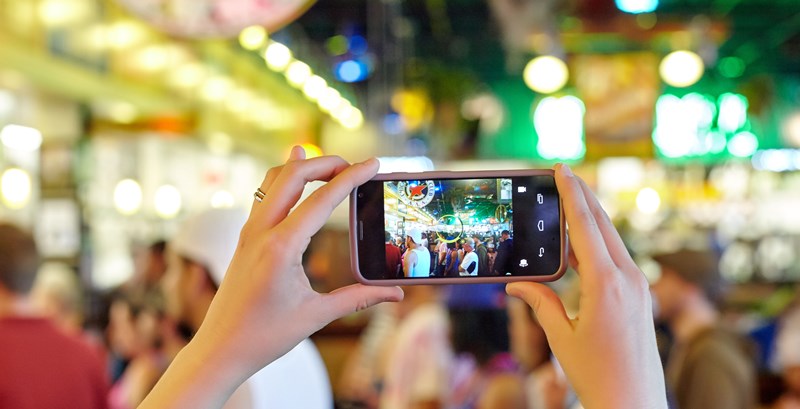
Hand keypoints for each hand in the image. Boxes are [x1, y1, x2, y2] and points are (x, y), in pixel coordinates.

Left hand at [141, 148, 403, 407]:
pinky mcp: (245, 238)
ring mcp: (248, 232)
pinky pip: (264, 195)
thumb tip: (396, 293)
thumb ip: (359, 298)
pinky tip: (294, 175)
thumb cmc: (265, 336)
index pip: (322, 200)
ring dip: (303, 167)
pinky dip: (284, 179)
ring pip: (273, 179)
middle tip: (354, 165)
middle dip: (326, 163)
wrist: (220, 349)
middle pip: (293, 175)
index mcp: (281, 248)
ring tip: (330, 165)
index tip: (373, 163)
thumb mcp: (316, 316)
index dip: (351, 178)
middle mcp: (261, 232)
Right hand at [506, 164, 666, 408]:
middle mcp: (629, 279)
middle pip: (603, 225)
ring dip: (592, 218)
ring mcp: (640, 287)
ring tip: (571, 201)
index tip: (562, 168)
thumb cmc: (597, 375)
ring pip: (613, 240)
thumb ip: (540, 303)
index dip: (572, 195)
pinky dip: (600, 242)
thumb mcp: (562, 337)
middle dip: (583, 197)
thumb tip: (516, 284)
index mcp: (607, 285)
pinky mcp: (641, 297)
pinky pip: (619, 258)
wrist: (634, 403)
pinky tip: (585, 242)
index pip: (586, 227)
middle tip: (564, 174)